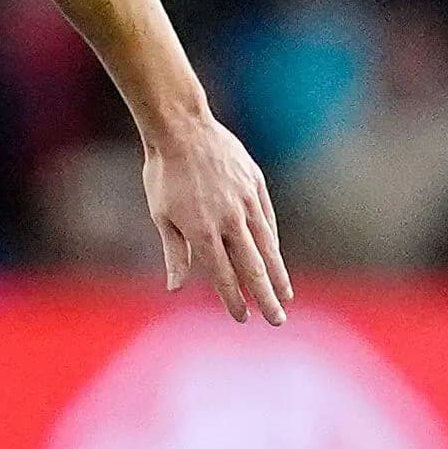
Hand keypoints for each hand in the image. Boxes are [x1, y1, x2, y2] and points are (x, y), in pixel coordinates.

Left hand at [142, 115, 291, 324]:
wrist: (182, 128)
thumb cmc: (164, 173)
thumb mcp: (161, 215)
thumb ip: (175, 253)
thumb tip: (176, 288)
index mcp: (202, 231)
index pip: (222, 274)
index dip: (233, 298)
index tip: (243, 318)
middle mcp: (228, 220)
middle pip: (251, 266)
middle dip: (265, 296)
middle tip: (277, 320)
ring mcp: (246, 202)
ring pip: (266, 245)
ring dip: (277, 273)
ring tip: (286, 294)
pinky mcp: (255, 184)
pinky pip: (267, 219)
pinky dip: (272, 240)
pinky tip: (275, 256)